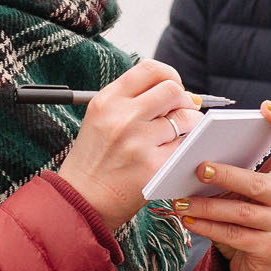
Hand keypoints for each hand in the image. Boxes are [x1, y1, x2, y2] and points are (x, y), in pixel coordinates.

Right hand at [56, 60, 199, 232]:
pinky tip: (174, 155)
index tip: (172, 88)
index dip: (170, 76)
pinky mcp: (155, 166)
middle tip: (179, 114)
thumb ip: (133, 101)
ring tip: (177, 137)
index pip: (151, 69)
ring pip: (186, 118)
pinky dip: (187, 149)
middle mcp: (123, 117)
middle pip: (173, 89)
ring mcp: (140, 142)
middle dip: (183, 100)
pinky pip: (187, 147)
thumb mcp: (101, 119)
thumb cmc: (94, 160)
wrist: (80, 201)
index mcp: (107, 100)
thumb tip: (178, 91)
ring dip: (190, 126)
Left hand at [171, 100, 270, 270]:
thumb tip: (194, 163)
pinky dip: (208, 227)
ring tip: (181, 201)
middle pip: (256, 182)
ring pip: (240, 211)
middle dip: (224, 175)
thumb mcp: (241, 194)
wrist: (259, 265)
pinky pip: (234, 234)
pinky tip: (189, 221)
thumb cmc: (245, 220)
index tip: (266, 107)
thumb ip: (230, 177)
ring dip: (206, 206)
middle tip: (198, 168)